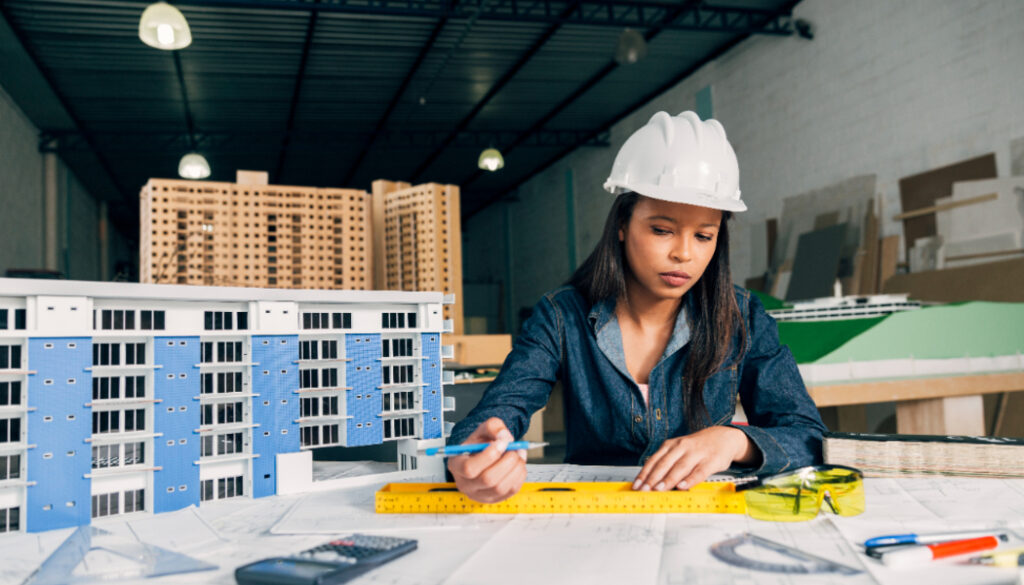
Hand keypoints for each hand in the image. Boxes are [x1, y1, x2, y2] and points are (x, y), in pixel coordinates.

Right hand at [447, 417, 527, 503]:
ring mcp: (480, 495)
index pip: (469, 468)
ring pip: (501, 487)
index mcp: (456, 465)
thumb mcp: (482, 430)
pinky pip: (511, 491)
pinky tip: (518, 464)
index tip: (502, 443)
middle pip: (487, 480)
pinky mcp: (494, 499)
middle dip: (506, 462)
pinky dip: (519, 476)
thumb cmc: (479, 444)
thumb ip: (493, 427)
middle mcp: (465, 484)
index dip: (489, 455)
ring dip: (516, 468)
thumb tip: (504, 437)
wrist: (482, 455)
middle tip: (514, 449)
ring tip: (518, 454)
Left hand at [632, 426, 755, 490]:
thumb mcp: (679, 449)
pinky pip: (699, 472)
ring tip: (658, 489)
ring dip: (668, 480)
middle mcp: (682, 447)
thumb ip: (667, 463)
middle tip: (644, 490)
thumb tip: (650, 482)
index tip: (636, 485)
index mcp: (671, 445)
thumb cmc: (697, 447)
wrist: (724, 437)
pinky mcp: (710, 461)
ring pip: (680, 468)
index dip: (644, 474)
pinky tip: (682, 487)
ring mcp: (696, 454)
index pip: (654, 460)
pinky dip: (690, 480)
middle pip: (664, 464)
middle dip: (652, 478)